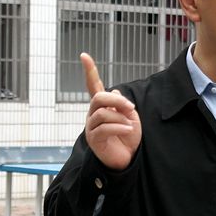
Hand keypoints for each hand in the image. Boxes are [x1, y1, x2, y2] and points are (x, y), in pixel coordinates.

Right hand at [81, 53, 140, 170]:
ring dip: (119, 116)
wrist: (127, 160)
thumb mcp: (131, 117)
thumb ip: (123, 105)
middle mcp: (93, 115)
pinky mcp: (94, 140)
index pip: (93, 86)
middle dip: (116, 100)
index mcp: (102, 107)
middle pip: (98, 97)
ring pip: (101, 113)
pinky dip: (118, 127)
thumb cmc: (128, 139)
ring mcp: (91, 127)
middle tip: (130, 108)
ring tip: (129, 125)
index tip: (84, 55)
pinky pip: (104, 128)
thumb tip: (114, 91)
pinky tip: (127, 130)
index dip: (89, 71)